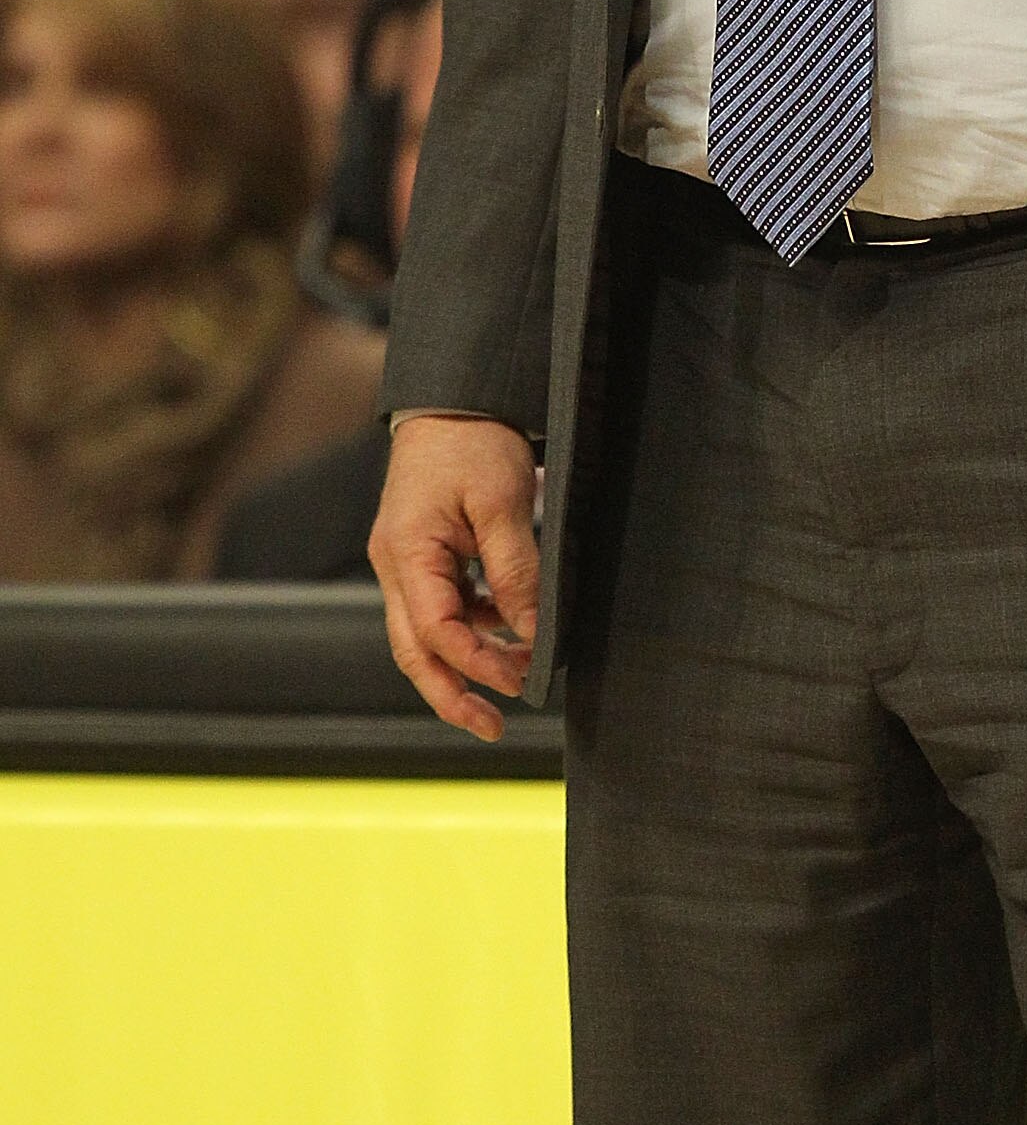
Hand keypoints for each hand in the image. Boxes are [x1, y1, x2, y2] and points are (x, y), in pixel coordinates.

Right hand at [370, 414, 539, 742]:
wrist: (454, 396)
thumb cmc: (472, 441)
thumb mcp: (501, 503)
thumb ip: (515, 571)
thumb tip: (533, 633)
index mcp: (406, 555)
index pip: (436, 632)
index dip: (478, 665)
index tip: (522, 683)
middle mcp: (395, 566)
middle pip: (415, 650)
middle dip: (452, 694)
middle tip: (495, 728)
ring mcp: (405, 562)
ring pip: (426, 633)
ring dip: (467, 661)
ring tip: (518, 676)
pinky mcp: (422, 554)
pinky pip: (442, 605)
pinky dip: (473, 626)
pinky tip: (510, 629)